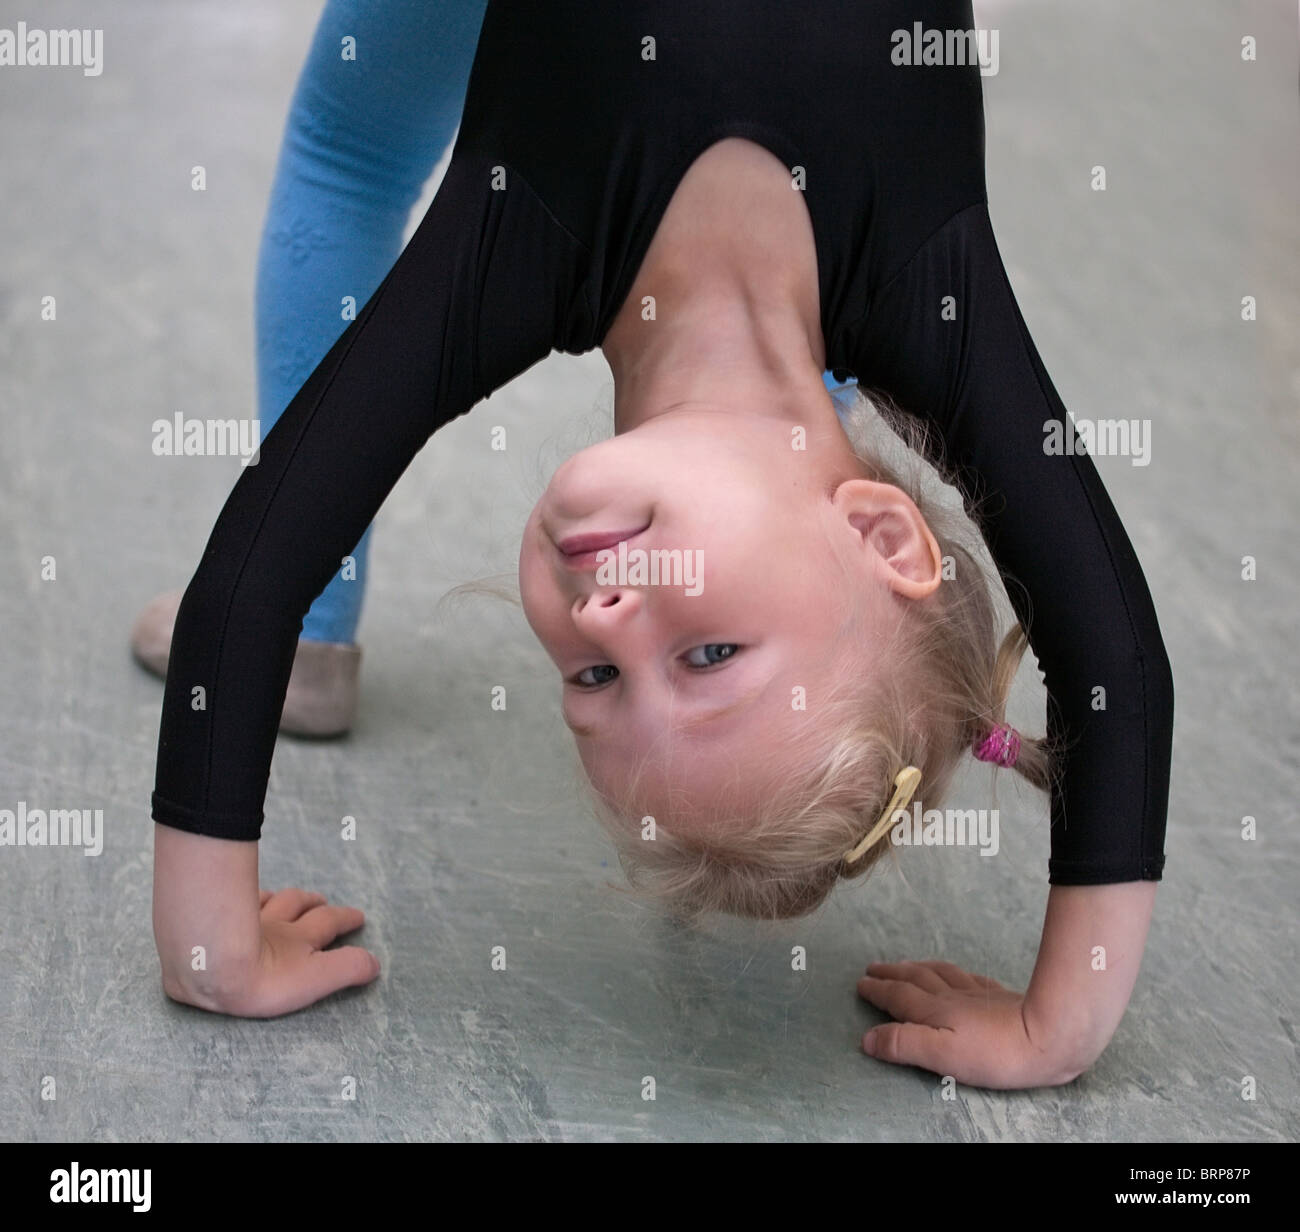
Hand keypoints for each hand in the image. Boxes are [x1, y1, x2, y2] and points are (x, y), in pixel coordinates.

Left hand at [154, 825, 379, 1017]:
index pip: (329, 923)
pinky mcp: (215, 922)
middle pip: (300, 906)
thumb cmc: (261, 979)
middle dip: (317, 904)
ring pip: (273, 900)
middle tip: (325, 903)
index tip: (359, 917)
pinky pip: (236, 903)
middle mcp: (275, 925)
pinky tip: (249, 899)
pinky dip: (251, 898)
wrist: (208, 967)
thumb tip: (375, 963)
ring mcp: (244, 921)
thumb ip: (347, 969)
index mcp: (299, 940)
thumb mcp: (315, 979)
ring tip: (293, 898)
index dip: (346, 919)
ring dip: (287, 898)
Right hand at [856, 959, 1086, 1088]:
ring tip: (906, 965)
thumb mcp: (942, 1055)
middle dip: (892, 973)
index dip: (877, 990)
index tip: (860, 983)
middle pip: (915, 979)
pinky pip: (968, 977)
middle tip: (873, 968)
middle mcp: (950, 996)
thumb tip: (866, 1037)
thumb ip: (903, 1044)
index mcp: (934, 1011)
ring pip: (939, 973)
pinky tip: (956, 974)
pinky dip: (952, 972)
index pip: (897, 997)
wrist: (1050, 1034)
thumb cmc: (995, 1053)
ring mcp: (976, 993)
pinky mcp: (999, 996)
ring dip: (917, 967)